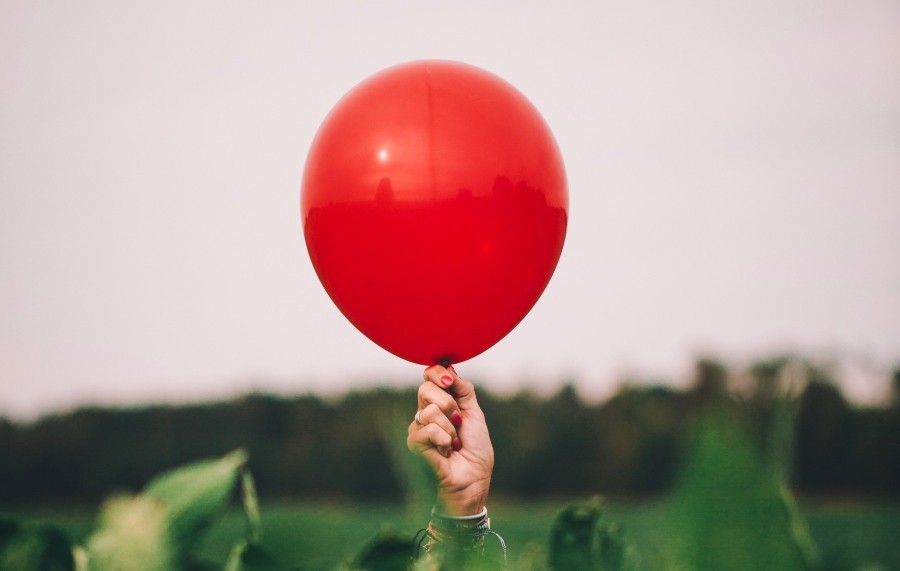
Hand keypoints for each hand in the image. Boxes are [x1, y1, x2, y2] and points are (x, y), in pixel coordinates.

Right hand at [407, 365, 493, 515]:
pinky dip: (443, 440)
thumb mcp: (475, 413)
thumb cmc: (475, 449)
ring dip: (450, 428)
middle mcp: (426, 411)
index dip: (438, 373)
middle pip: (426, 388)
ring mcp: (418, 427)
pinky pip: (427, 429)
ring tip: (454, 443)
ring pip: (428, 411)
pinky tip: (447, 451)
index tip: (450, 380)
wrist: (474, 478)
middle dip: (449, 404)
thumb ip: (463, 390)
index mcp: (440, 402)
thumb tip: (450, 367)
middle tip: (459, 422)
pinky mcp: (414, 443)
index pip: (429, 375)